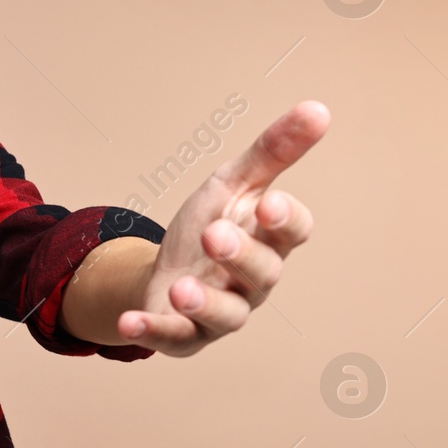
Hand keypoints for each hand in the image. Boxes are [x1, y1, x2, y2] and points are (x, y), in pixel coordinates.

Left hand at [117, 100, 329, 356]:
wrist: (164, 273)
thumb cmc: (210, 226)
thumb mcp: (233, 185)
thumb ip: (272, 152)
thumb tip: (318, 109)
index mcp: (268, 240)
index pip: (292, 232)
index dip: (285, 221)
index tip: (268, 203)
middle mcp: (253, 280)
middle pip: (262, 272)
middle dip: (240, 254)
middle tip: (214, 234)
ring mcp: (222, 311)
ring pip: (227, 315)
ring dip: (204, 302)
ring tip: (181, 287)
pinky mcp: (187, 336)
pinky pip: (174, 338)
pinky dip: (153, 330)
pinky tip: (130, 320)